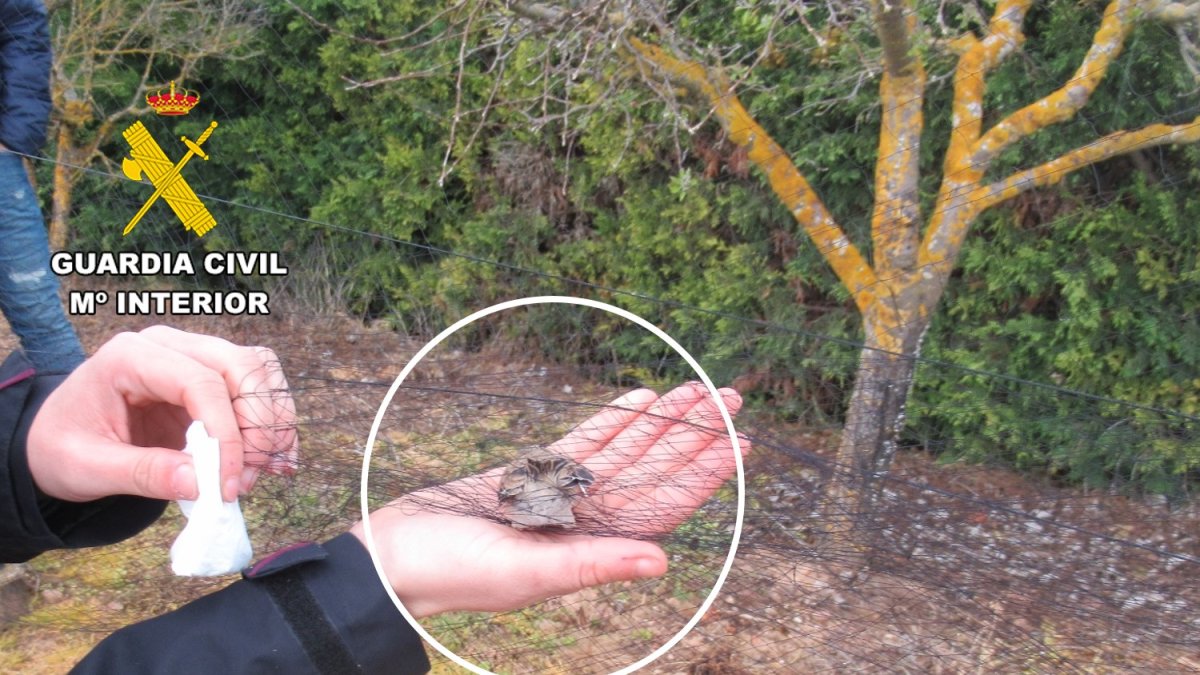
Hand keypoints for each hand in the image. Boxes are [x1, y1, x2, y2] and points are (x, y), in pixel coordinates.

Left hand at [26, 326, 297, 502]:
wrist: (56, 440)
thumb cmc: (62, 447)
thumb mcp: (87, 468)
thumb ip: (142, 473)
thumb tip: (201, 483)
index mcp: (130, 357)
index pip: (199, 382)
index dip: (226, 432)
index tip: (229, 482)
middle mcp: (169, 346)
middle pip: (240, 366)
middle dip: (257, 424)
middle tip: (250, 476)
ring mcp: (193, 356)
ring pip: (258, 371)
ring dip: (272, 421)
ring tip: (264, 470)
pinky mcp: (210, 378)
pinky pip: (258, 387)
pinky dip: (273, 422)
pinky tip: (273, 459)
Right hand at [352, 381, 745, 618]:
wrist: (394, 559)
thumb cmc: (452, 574)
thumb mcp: (525, 574)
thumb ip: (593, 565)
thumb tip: (661, 563)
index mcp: (592, 546)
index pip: (662, 505)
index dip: (702, 475)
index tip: (738, 445)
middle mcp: (585, 520)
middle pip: (652, 469)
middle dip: (692, 435)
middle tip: (731, 399)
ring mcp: (561, 496)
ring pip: (624, 451)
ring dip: (660, 421)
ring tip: (696, 391)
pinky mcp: (532, 477)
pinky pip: (584, 443)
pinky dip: (613, 421)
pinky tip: (640, 400)